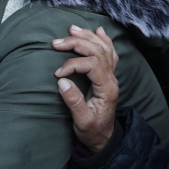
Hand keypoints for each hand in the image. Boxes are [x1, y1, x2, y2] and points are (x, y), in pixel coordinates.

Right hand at [52, 25, 119, 153]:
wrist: (104, 138)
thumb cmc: (92, 132)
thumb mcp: (82, 122)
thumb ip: (74, 102)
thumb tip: (62, 82)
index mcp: (106, 89)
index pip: (91, 65)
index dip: (72, 64)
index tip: (57, 74)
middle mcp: (111, 79)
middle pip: (97, 51)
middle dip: (76, 43)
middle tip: (56, 42)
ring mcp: (112, 76)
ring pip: (104, 48)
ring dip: (88, 36)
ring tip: (72, 29)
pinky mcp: (108, 76)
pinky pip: (109, 53)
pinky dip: (103, 40)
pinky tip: (97, 30)